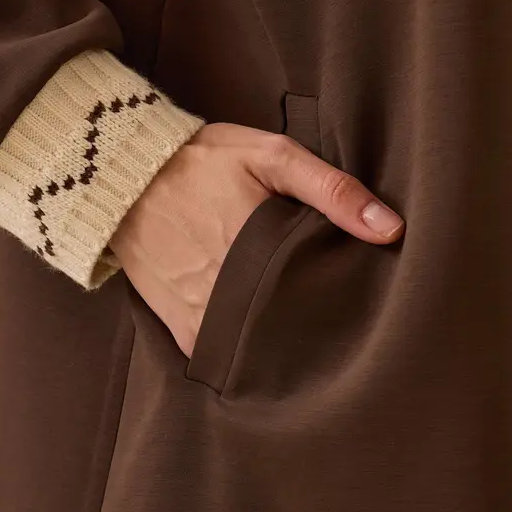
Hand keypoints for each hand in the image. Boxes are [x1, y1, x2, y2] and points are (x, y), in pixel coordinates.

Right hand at [108, 121, 404, 358]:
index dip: (347, 304)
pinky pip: (220, 355)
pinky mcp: (180, 325)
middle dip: (318, 328)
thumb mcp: (272, 156)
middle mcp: (235, 293)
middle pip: (294, 330)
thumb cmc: (202, 159)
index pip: (324, 297)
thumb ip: (333, 190)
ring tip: (306, 335)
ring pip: (259, 348)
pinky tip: (262, 346)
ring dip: (281, 344)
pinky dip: (241, 353)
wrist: (120, 173)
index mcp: (265, 251)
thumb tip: (392, 230)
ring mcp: (205, 315)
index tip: (367, 305)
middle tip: (341, 324)